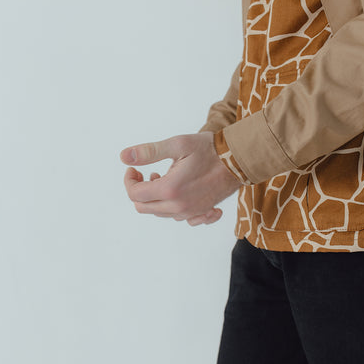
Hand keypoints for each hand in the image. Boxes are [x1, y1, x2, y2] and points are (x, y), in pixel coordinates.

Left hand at [120, 132, 240, 225]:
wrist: (240, 159)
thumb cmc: (209, 149)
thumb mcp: (177, 145)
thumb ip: (149, 152)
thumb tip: (124, 156)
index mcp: (170, 189)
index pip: (135, 194)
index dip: (129, 180)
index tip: (134, 168)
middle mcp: (179, 206)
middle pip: (144, 207)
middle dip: (139, 190)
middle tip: (148, 173)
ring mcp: (191, 212)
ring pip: (160, 212)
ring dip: (155, 197)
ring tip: (164, 177)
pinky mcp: (201, 213)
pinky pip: (180, 218)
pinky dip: (173, 208)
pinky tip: (179, 194)